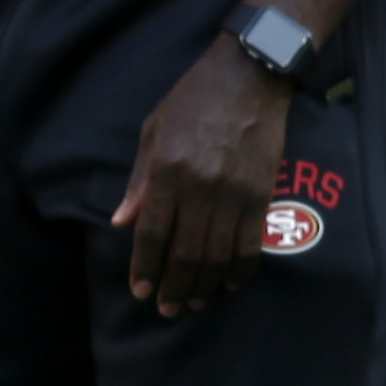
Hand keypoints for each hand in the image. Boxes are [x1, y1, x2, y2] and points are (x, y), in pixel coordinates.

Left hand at [111, 36, 293, 316]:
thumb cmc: (192, 100)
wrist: (249, 77)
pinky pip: (250, 245)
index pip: (153, 232)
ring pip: (217, 255)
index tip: (139, 291)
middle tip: (166, 308)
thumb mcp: (153, 131)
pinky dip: (239, 270)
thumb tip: (122, 222)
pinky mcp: (262, 195)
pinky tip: (227, 284)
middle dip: (172, 285)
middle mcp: (201, 187)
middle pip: (185, 252)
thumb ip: (140, 181)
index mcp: (168, 170)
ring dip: (203, 285)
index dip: (145, 267)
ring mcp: (235, 194)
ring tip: (192, 303)